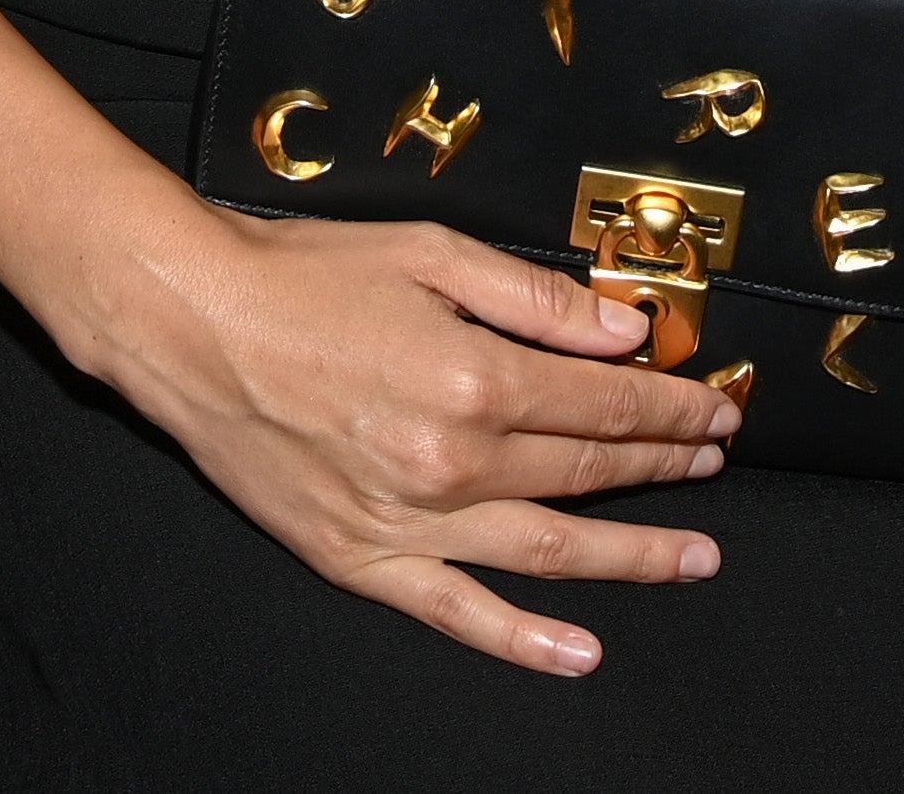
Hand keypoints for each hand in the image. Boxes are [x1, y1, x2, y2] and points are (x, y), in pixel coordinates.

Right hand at [91, 210, 736, 676]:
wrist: (189, 323)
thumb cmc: (301, 277)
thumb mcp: (433, 252)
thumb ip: (537, 299)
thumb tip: (624, 331)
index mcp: (477, 378)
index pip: (609, 405)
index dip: (674, 407)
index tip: (714, 407)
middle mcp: (453, 461)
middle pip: (589, 472)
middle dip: (664, 467)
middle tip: (713, 462)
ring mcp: (408, 520)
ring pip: (550, 549)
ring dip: (633, 555)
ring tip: (693, 557)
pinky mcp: (359, 558)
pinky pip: (457, 613)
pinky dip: (524, 640)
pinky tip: (579, 652)